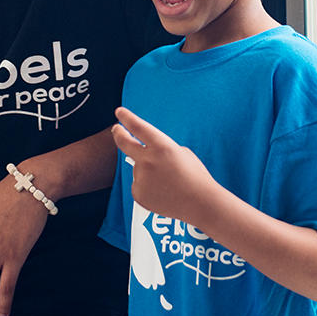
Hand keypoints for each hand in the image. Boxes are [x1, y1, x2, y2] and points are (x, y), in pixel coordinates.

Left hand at [111, 106, 219, 226]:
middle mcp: (147, 160)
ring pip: (137, 168)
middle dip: (118, 133)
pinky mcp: (138, 193)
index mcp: (161, 146)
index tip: (119, 112)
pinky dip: (147, 187)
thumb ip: (161, 149)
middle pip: (124, 142)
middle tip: (117, 129)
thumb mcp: (182, 153)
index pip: (138, 127)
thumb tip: (149, 151)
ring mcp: (141, 177)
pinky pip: (138, 184)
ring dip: (147, 171)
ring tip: (166, 182)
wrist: (199, 203)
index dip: (126, 117)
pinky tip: (162, 192)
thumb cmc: (195, 177)